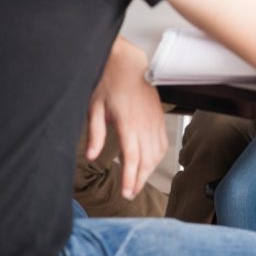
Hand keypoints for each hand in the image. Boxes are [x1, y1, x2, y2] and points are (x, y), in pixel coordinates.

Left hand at [86, 37, 167, 199]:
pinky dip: (158, 156)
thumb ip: (95, 133)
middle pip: (147, 160)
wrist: (128, 63)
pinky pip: (163, 142)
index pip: (132, 158)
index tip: (127, 192)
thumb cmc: (110, 81)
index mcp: (128, 122)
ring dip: (149, 170)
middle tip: (131, 192)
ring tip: (138, 180)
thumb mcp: (95, 107)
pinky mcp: (159, 117)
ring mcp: (154, 120)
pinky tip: (150, 162)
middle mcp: (145, 123)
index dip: (131, 178)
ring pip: (157, 153)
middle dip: (140, 180)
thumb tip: (92, 155)